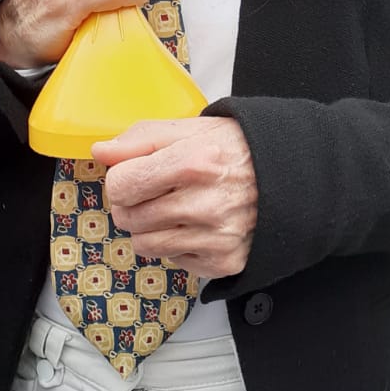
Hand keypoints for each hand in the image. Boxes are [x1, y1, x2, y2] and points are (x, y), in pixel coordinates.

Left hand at [94, 117, 257, 280]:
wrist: (288, 175)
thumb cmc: (234, 148)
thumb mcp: (190, 128)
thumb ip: (141, 139)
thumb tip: (101, 152)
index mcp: (193, 163)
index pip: (120, 185)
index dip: (122, 177)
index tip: (136, 172)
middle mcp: (206, 204)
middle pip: (127, 217)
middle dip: (133, 203)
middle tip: (156, 190)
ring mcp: (216, 237)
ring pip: (144, 245)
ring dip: (150, 227)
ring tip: (175, 208)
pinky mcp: (224, 262)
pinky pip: (173, 260)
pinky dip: (177, 244)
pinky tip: (197, 225)